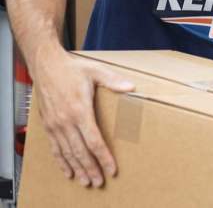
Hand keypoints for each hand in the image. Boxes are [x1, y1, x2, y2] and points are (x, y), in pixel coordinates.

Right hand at [31, 49, 134, 186]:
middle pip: (80, 152)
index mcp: (79, 110)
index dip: (103, 157)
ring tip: (85, 181)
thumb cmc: (72, 68)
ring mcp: (55, 124)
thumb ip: (113, 80)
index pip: (94, 141)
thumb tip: (131, 87)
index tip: (112, 169)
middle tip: (99, 182)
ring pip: (66, 153)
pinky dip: (61, 161)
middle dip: (90, 169)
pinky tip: (67, 171)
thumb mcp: (96, 71)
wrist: (46, 65)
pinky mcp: (48, 125)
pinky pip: (54, 148)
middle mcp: (65, 121)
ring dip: (76, 168)